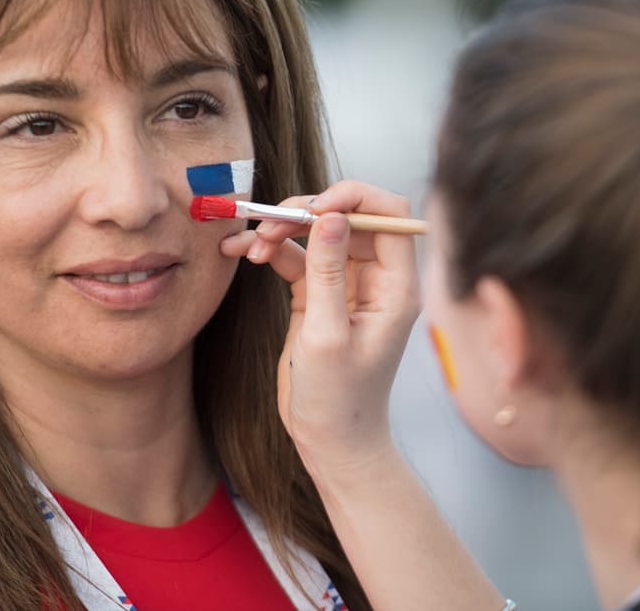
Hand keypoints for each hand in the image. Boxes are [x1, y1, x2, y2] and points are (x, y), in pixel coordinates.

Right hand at [219, 180, 420, 476]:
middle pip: (347, 217)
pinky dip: (271, 250)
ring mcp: (347, 285)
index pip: (388, 215)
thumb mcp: (328, 335)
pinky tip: (244, 253)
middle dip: (305, 212)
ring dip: (282, 229)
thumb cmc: (340, 400)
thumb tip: (331, 217)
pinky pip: (296, 257)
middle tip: (267, 223)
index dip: (353, 198)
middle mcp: (376, 279)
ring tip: (250, 243)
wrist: (331, 441)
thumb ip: (329, 273)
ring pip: (317, 234)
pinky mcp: (319, 295)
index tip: (313, 207)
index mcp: (395, 286)